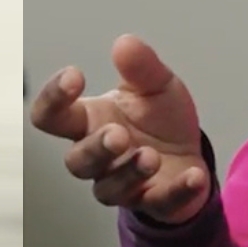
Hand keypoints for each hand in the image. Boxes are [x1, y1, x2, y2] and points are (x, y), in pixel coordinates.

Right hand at [32, 34, 213, 224]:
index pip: (51, 116)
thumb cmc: (158, 118)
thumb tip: (124, 43)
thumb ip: (141, 66)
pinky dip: (177, 192)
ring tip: (150, 156)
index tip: (75, 75)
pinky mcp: (153, 203)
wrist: (189, 152)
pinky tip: (195, 177)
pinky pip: (159, 204)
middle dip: (95, 149)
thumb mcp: (156, 84)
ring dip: (129, 173)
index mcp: (89, 121)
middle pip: (77, 162)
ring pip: (109, 189)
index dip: (53, 98)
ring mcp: (123, 185)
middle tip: (117, 134)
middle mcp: (98, 158)